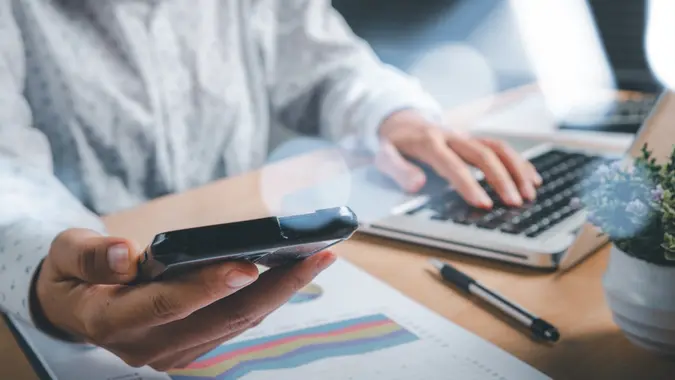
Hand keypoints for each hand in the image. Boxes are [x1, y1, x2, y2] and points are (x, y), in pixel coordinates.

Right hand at [33, 228, 335, 370]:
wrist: (76, 308)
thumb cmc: (73, 275)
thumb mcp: (64, 255)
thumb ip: (88, 255)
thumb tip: (124, 254)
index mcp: (113, 321)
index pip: (166, 305)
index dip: (207, 286)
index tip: (248, 264)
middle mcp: (148, 345)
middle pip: (220, 318)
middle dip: (273, 288)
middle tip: (315, 255)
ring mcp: (174, 352)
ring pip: (237, 323)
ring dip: (281, 292)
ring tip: (317, 258)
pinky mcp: (192, 347)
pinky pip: (236, 325)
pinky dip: (267, 299)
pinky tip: (293, 273)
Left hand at [376, 110, 541, 207]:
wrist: (400, 120)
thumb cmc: (393, 144)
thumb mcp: (384, 156)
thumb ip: (398, 170)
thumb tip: (416, 185)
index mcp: (429, 142)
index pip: (453, 164)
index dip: (469, 184)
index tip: (484, 204)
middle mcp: (452, 136)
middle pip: (483, 154)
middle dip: (502, 179)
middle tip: (515, 203)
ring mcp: (466, 136)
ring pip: (498, 148)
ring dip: (516, 170)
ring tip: (530, 194)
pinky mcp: (474, 139)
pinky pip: (501, 147)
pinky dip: (519, 162)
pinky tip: (533, 179)